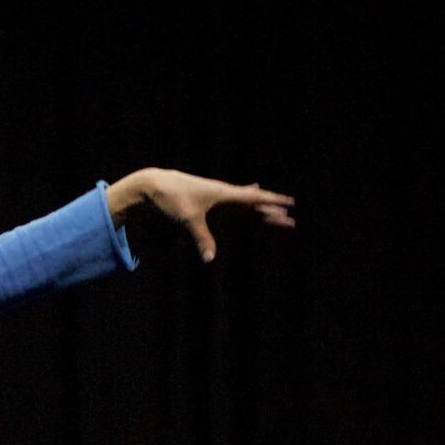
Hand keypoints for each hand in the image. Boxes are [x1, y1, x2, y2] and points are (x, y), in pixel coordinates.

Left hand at [132, 168, 296, 261]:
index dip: (272, 203)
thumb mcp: (188, 220)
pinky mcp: (208, 197)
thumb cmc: (172, 199)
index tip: (288, 204)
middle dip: (271, 213)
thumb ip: (202, 238)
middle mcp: (223, 192)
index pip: (254, 199)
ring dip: (261, 208)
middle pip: (253, 204)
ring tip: (276, 211)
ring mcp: (216, 194)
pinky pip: (234, 200)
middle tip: (289, 221)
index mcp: (223, 194)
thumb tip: (210, 259)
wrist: (155, 185)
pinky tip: (252, 190)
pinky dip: (246, 199)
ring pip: (245, 202)